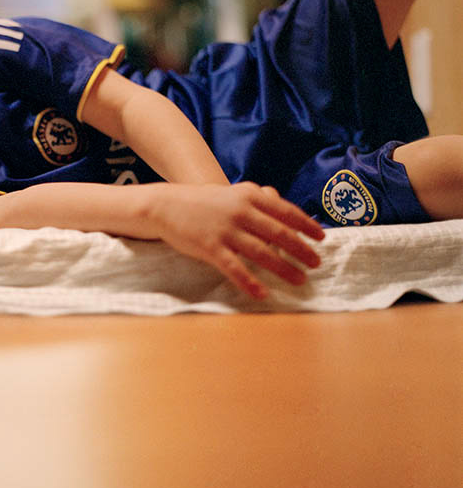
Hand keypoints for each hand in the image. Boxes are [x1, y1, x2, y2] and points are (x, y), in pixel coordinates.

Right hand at [150, 182, 324, 298]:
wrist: (166, 205)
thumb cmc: (204, 202)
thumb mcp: (233, 193)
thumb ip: (258, 198)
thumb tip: (284, 205)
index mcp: (248, 195)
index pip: (285, 211)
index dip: (306, 226)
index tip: (321, 238)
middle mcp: (240, 212)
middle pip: (280, 234)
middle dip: (301, 250)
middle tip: (316, 263)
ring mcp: (225, 230)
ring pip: (262, 253)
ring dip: (284, 269)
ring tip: (299, 279)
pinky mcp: (210, 248)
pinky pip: (235, 269)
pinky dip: (250, 283)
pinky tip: (262, 294)